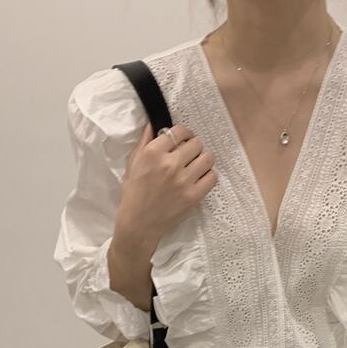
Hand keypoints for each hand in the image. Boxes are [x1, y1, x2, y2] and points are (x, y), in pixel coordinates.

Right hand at [116, 121, 217, 245]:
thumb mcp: (133, 163)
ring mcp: (183, 180)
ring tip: (197, 165)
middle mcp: (169, 164)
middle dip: (193, 147)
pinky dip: (209, 176)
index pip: (178, 131)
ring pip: (207, 158)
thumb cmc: (134, 193)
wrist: (139, 222)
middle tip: (190, 155)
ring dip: (204, 159)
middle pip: (196, 143)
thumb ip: (145, 142)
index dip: (184, 134)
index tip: (184, 139)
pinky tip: (200, 178)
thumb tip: (154, 125)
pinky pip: (212, 177)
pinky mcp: (193, 196)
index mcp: (153, 152)